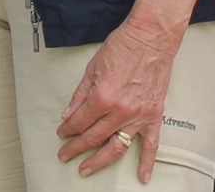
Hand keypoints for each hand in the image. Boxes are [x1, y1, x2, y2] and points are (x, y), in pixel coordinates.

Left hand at [56, 17, 182, 180]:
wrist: (151, 37)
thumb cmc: (122, 47)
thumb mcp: (93, 68)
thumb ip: (80, 95)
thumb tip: (68, 115)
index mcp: (102, 98)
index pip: (80, 121)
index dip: (67, 129)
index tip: (61, 133)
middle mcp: (120, 112)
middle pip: (94, 137)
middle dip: (76, 148)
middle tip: (65, 155)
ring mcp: (138, 116)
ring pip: (116, 147)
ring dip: (99, 161)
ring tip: (85, 169)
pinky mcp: (153, 116)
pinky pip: (151, 145)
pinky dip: (146, 163)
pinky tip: (141, 177)